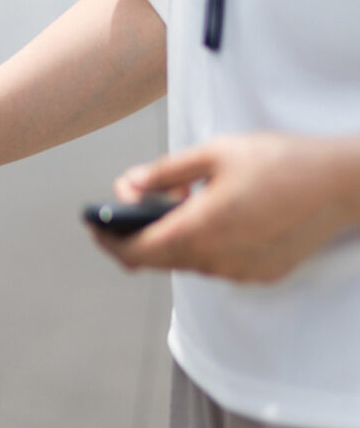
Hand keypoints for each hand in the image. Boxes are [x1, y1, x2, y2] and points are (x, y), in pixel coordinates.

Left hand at [91, 133, 359, 282]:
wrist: (343, 182)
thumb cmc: (278, 161)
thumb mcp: (213, 154)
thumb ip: (163, 173)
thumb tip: (125, 187)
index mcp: (198, 230)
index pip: (136, 250)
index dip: (108, 241)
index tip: (93, 227)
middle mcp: (216, 259)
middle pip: (157, 260)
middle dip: (133, 240)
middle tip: (119, 217)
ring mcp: (239, 271)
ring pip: (186, 262)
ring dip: (170, 240)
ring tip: (173, 205)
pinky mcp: (260, 273)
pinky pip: (215, 264)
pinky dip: (201, 245)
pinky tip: (209, 217)